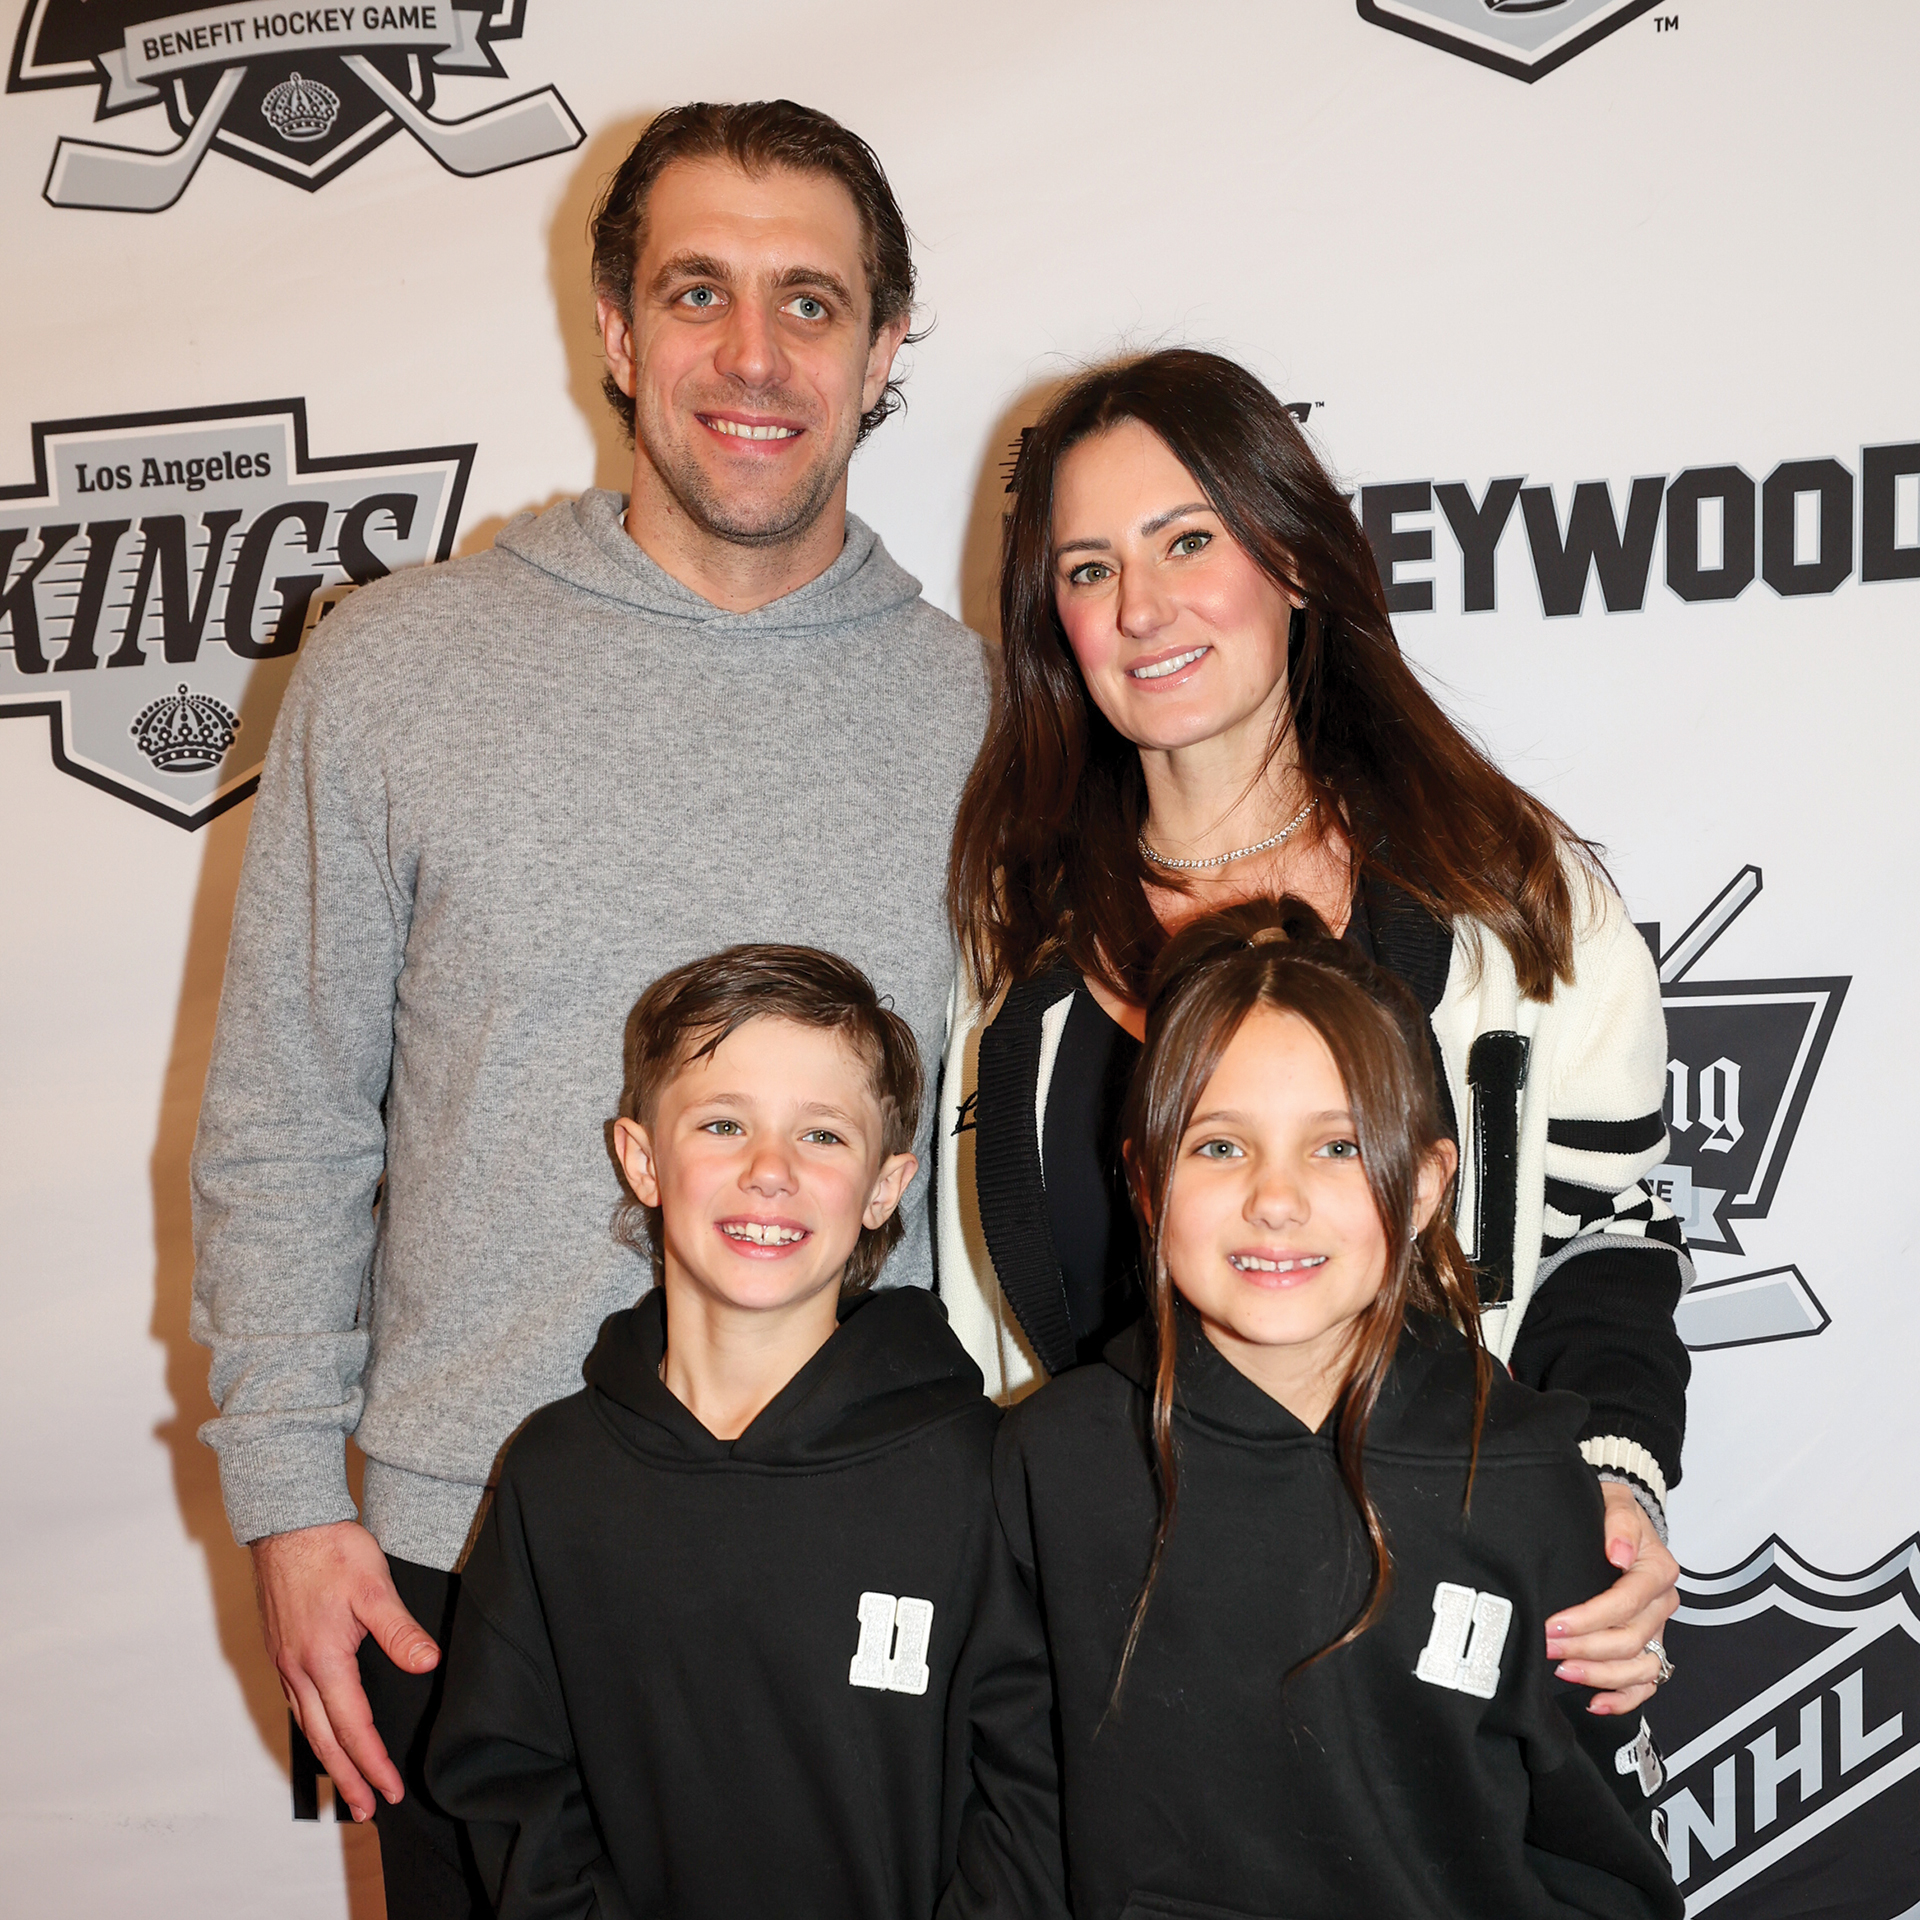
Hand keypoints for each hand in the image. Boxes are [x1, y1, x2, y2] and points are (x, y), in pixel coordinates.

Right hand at [251, 1519, 439, 1820]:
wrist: (288, 1524)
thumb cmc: (333, 1551)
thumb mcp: (375, 1587)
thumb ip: (400, 1631)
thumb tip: (427, 1664)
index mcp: (323, 1660)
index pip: (353, 1727)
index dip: (373, 1762)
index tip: (390, 1791)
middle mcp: (299, 1669)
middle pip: (324, 1739)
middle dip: (349, 1778)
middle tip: (368, 1810)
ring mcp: (286, 1661)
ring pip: (308, 1725)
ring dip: (329, 1759)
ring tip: (348, 1786)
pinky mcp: (283, 1651)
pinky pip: (298, 1704)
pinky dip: (313, 1730)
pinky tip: (323, 1734)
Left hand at [1544, 1482, 1678, 1715]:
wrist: (1620, 1521)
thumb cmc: (1612, 1512)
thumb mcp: (1616, 1501)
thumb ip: (1619, 1521)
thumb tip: (1618, 1552)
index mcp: (1657, 1570)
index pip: (1626, 1602)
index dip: (1589, 1618)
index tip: (1554, 1624)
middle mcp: (1661, 1603)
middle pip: (1629, 1639)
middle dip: (1585, 1648)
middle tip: (1546, 1647)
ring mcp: (1656, 1628)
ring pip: (1640, 1667)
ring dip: (1601, 1675)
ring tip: (1563, 1671)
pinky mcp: (1648, 1646)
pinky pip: (1646, 1683)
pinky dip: (1625, 1698)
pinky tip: (1595, 1701)